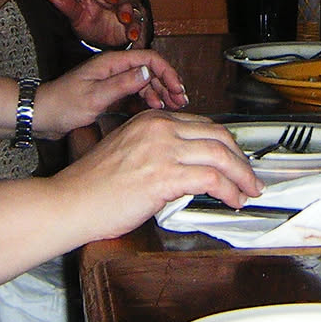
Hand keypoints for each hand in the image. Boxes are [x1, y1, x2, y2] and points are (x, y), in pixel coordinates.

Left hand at [33, 50, 187, 137]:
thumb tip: (148, 72)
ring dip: (159, 92)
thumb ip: (122, 84)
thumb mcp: (94, 97)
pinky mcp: (108, 94)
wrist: (41, 115)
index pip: (148, 58)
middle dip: (167, 83)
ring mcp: (111, 81)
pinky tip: (155, 109)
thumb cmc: (62, 105)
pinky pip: (134, 94)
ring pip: (143, 82)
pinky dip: (147, 100)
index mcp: (110, 63)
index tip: (176, 89)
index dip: (166, 72)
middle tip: (180, 101)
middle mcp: (113, 69)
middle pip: (149, 70)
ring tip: (173, 107)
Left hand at [48, 0, 150, 48]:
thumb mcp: (76, 15)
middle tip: (123, 15)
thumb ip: (67, 6)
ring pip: (135, 9)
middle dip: (125, 6)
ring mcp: (129, 7)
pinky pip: (140, 23)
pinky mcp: (136, 20)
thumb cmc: (87, 20)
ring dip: (134, 19)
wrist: (97, 37)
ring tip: (130, 31)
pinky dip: (138, 30)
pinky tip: (134, 38)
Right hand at [54, 111, 262, 236]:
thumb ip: (157, 151)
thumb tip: (185, 169)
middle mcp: (160, 128)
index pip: (202, 125)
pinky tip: (233, 199)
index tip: (234, 159)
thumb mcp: (128, 151)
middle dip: (241, 157)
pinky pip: (211, 179)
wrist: (71, 201)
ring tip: (249, 190)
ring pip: (221, 154)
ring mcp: (163, 150)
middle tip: (249, 175)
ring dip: (242, 175)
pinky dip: (229, 190)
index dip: (224, 144)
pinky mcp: (165, 176)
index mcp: (151, 120)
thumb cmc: (93, 185)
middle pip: (218, 135)